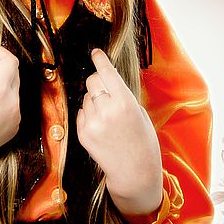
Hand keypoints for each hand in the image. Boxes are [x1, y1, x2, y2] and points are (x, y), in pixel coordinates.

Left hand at [76, 49, 162, 219]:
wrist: (134, 171)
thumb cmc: (142, 139)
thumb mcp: (139, 112)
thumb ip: (122, 95)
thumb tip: (105, 80)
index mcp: (124, 103)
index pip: (107, 73)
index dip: (100, 60)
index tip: (96, 52)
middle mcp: (106, 111)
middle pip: (92, 81)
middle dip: (98, 82)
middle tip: (107, 91)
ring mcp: (92, 123)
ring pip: (86, 97)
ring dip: (94, 101)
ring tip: (109, 117)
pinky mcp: (83, 134)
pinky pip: (81, 112)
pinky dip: (89, 114)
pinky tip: (102, 127)